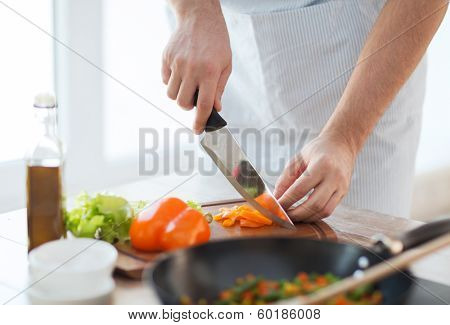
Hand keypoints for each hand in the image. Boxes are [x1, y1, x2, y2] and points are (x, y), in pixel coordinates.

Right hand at [163, 0, 231, 133]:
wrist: (200, 18)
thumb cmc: (216, 42)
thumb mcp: (225, 65)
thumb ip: (219, 89)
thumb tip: (215, 109)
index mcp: (209, 72)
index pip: (203, 105)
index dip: (200, 121)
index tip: (198, 130)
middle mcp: (191, 69)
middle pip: (183, 103)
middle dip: (189, 106)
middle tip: (195, 96)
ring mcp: (176, 63)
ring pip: (171, 94)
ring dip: (179, 95)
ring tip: (188, 83)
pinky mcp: (166, 58)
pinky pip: (165, 80)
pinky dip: (172, 82)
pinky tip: (181, 71)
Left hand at [273, 133, 355, 221]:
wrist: (342, 145)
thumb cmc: (317, 150)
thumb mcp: (298, 159)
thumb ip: (286, 179)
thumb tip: (276, 198)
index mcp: (321, 165)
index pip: (300, 189)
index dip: (286, 201)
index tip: (275, 208)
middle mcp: (334, 177)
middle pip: (314, 204)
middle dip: (296, 214)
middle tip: (283, 216)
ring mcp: (341, 187)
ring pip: (324, 211)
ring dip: (306, 218)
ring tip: (292, 217)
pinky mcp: (343, 193)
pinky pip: (329, 210)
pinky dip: (315, 215)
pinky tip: (304, 213)